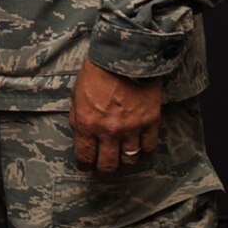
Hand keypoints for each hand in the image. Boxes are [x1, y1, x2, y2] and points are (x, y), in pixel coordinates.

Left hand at [69, 60, 163, 174]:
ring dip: (125, 165)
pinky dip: (144, 154)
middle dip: (105, 171)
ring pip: (130, 161)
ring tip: (123, 164)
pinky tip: (140, 154)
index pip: (85, 157)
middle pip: (108, 165)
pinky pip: (149, 148)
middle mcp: (108, 131)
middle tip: (105, 170)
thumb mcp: (77, 97)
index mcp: (87, 124)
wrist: (123, 56)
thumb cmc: (96, 73)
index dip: (85, 166)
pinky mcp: (150, 122)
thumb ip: (79, 120)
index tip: (86, 166)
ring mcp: (131, 128)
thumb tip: (82, 138)